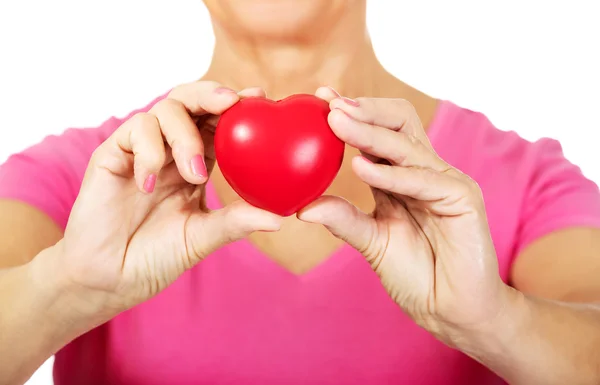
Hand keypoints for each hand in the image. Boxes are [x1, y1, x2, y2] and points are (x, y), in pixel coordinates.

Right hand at [53, 81, 281, 320]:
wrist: (109, 279)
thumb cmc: (155, 257)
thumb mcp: (201, 238)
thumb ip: (235, 222)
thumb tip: (280, 219)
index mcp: (196, 163)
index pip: (218, 124)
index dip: (237, 108)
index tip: (259, 97)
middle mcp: (170, 150)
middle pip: (190, 101)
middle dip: (211, 95)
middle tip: (231, 103)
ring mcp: (141, 150)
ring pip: (165, 110)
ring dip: (185, 136)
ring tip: (194, 174)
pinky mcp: (112, 154)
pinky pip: (134, 131)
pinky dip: (150, 152)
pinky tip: (150, 185)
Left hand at [299, 87, 511, 345]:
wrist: (453, 309)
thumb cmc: (417, 274)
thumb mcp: (371, 241)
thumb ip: (343, 219)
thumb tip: (302, 208)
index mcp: (402, 177)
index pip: (379, 132)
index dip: (353, 114)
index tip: (320, 99)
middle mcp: (425, 171)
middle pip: (399, 122)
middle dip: (364, 109)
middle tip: (329, 104)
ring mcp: (446, 181)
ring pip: (406, 145)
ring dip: (369, 132)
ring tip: (335, 122)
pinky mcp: (462, 198)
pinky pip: (422, 179)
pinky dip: (390, 173)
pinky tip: (360, 167)